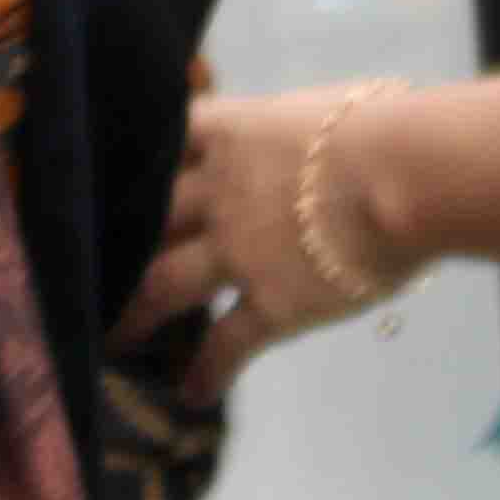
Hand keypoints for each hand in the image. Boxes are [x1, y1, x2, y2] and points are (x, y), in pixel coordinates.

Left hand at [125, 83, 402, 401]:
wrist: (406, 176)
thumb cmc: (386, 126)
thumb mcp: (331, 105)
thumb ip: (305, 122)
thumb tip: (319, 123)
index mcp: (237, 133)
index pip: (172, 139)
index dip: (144, 157)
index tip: (118, 172)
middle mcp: (221, 194)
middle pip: (150, 218)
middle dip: (119, 240)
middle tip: (93, 262)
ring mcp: (238, 252)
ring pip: (163, 285)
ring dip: (135, 315)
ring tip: (115, 338)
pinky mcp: (272, 303)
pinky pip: (226, 343)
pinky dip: (207, 371)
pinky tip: (193, 394)